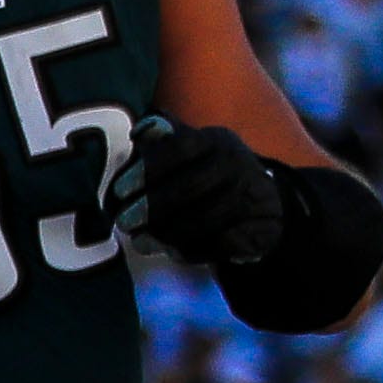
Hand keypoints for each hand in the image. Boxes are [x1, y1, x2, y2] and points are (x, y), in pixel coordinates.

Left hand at [100, 117, 287, 267]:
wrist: (262, 203)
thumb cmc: (205, 175)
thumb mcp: (185, 153)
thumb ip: (160, 141)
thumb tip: (141, 130)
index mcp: (215, 140)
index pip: (180, 148)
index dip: (148, 169)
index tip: (119, 190)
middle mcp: (238, 164)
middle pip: (190, 187)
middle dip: (152, 207)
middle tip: (123, 221)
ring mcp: (255, 195)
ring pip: (205, 219)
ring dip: (166, 233)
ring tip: (140, 242)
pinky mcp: (263, 228)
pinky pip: (222, 244)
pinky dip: (193, 250)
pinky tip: (171, 252)